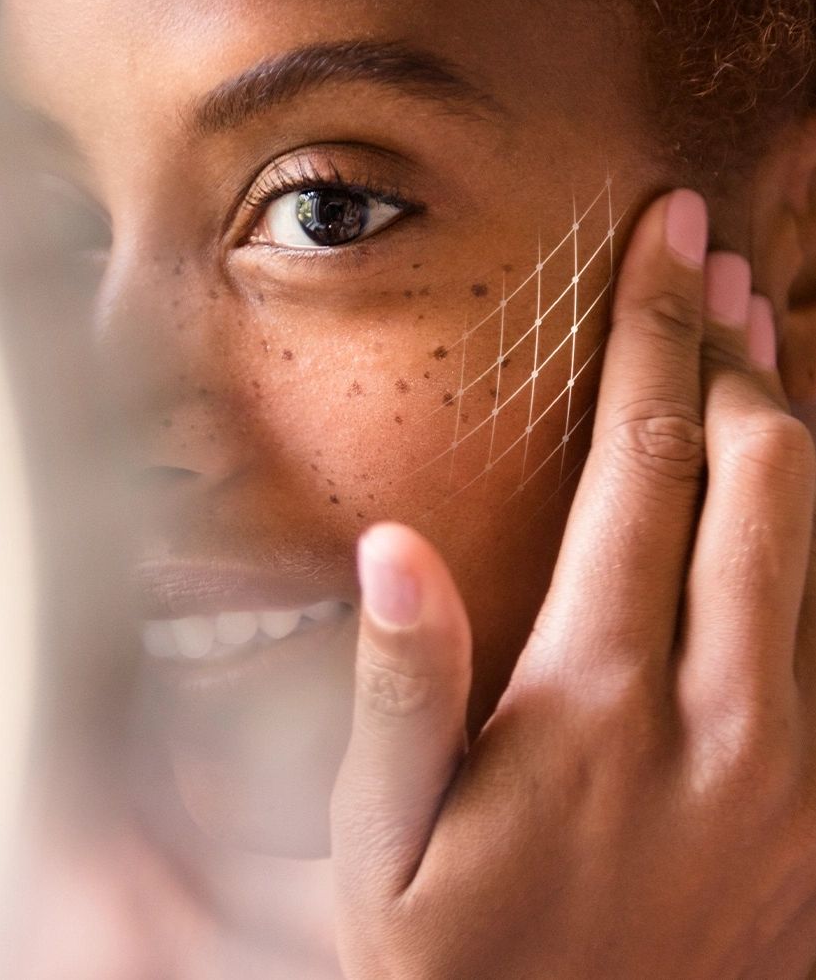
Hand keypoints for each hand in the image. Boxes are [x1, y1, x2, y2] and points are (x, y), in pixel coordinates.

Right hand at [331, 189, 815, 978]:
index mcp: (598, 703)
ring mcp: (795, 767)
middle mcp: (724, 718)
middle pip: (764, 484)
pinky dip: (815, 538)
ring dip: (792, 430)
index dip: (656, 343)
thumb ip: (401, 691)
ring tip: (764, 337)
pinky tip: (790, 500)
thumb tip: (394, 546)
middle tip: (718, 258)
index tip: (665, 242)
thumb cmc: (451, 968)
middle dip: (740, 353)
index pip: (642, 475)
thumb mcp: (379, 846)